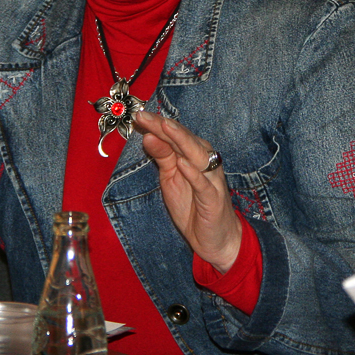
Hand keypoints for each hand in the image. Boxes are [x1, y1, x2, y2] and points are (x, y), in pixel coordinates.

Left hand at [133, 111, 242, 273]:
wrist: (216, 238)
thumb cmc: (193, 205)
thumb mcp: (171, 178)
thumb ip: (163, 156)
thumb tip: (148, 136)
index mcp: (193, 155)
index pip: (174, 135)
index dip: (156, 124)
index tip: (138, 115)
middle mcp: (205, 162)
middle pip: (185, 140)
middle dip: (164, 127)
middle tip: (145, 116)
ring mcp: (211, 180)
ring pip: (197, 155)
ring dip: (181, 140)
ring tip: (165, 127)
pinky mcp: (213, 199)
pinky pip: (204, 184)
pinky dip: (194, 173)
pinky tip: (182, 163)